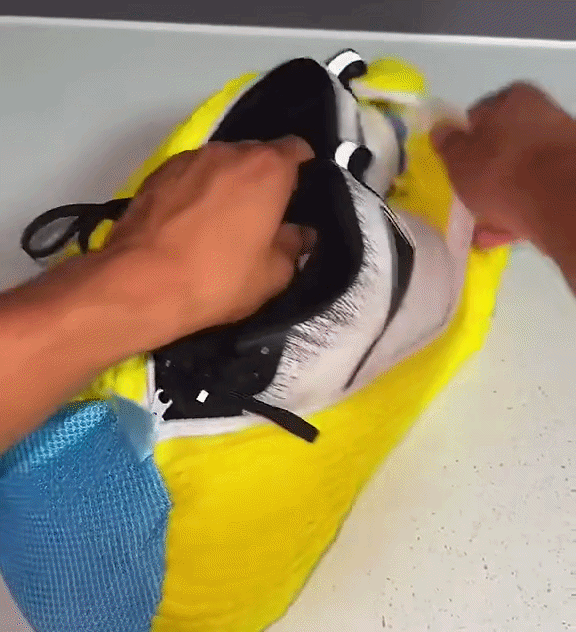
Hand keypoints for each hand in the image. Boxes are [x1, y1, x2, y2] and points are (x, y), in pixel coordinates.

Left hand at [103, 136, 314, 347]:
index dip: (302, 171)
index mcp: (266, 169)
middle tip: (261, 217)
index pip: (296, 150)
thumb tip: (299, 234)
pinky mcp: (156, 173)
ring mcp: (188, 159)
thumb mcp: (272, 275)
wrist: (141, 284)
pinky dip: (196, 192)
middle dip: (263, 180)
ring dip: (227, 185)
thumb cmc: (218, 278)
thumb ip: (293, 247)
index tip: (297, 198)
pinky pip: (190, 176)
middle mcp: (227, 151)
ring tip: (220, 222)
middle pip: (256, 156)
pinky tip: (189, 224)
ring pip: (220, 165)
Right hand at [431, 83, 575, 253]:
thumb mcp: (459, 158)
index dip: (462, 142)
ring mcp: (558, 149)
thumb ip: (447, 143)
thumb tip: (440, 129)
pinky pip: (532, 196)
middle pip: (500, 146)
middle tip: (464, 196)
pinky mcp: (567, 180)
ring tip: (476, 226)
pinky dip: (513, 213)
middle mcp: (541, 115)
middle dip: (481, 173)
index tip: (452, 165)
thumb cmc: (500, 170)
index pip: (477, 116)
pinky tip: (495, 234)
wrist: (558, 202)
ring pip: (516, 174)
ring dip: (496, 198)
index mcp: (513, 99)